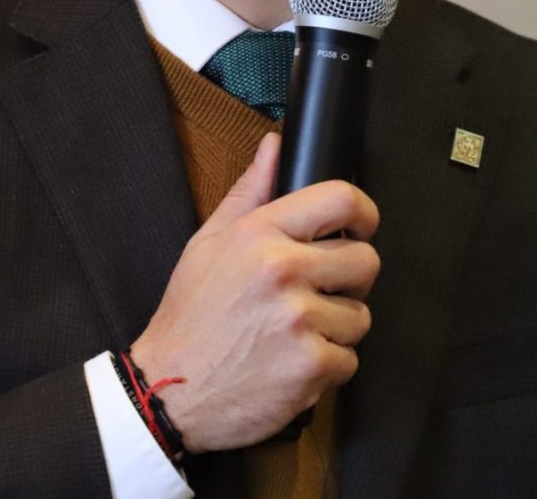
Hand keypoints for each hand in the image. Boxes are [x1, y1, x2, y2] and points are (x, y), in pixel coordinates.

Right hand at [130, 133, 379, 452]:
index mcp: (259, 234)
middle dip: (351, 278)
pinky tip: (293, 362)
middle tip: (319, 291)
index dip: (364, 213)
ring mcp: (299, 320)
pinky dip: (328, 366)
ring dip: (336, 328)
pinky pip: (351, 359)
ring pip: (360, 316)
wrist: (169, 390)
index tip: (360, 227)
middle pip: (366, 260)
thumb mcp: (208, 243)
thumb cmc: (190, 316)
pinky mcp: (311, 366)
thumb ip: (249, 191)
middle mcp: (282, 271)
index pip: (341, 200)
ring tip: (295, 333)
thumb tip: (275, 147)